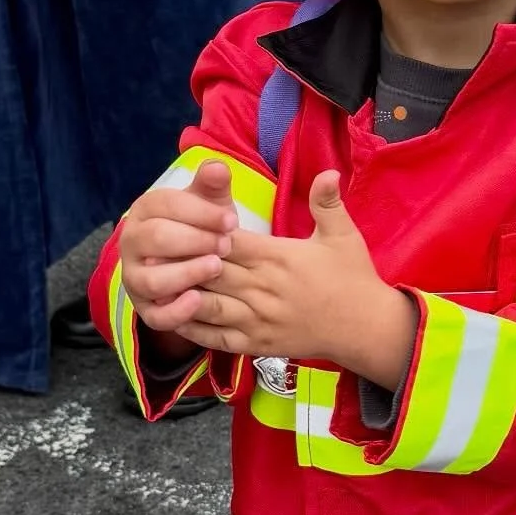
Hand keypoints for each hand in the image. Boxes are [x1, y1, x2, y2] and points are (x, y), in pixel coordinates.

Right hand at [120, 158, 238, 339]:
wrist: (191, 263)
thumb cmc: (202, 227)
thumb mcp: (209, 204)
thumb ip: (212, 185)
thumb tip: (218, 167)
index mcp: (145, 210)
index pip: (166, 206)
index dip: (201, 213)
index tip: (231, 221)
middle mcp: (132, 242)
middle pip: (156, 239)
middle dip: (194, 241)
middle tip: (226, 245)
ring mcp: (134, 278)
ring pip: (152, 279)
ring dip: (186, 273)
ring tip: (216, 267)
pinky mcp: (145, 309)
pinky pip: (155, 315)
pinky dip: (176, 311)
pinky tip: (199, 301)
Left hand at [174, 172, 416, 390]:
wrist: (365, 328)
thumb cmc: (353, 278)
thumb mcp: (344, 235)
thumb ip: (327, 203)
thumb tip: (328, 170)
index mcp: (277, 257)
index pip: (226, 241)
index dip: (201, 232)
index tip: (181, 224)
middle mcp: (262, 288)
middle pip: (209, 270)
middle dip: (180, 260)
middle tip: (150, 249)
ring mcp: (257, 319)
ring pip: (206, 304)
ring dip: (179, 293)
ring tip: (154, 280)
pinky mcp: (257, 344)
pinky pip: (215, 337)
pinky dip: (191, 327)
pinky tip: (172, 314)